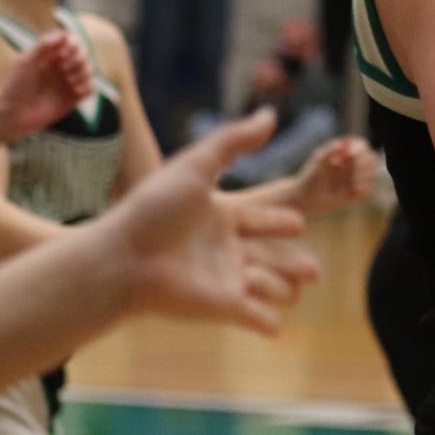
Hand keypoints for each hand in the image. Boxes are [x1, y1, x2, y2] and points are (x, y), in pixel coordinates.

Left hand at [0, 30, 93, 137]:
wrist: (12, 115)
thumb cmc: (14, 87)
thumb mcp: (25, 62)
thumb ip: (43, 46)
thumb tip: (65, 34)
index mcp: (49, 56)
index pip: (70, 41)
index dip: (73, 43)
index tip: (65, 51)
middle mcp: (60, 67)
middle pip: (82, 54)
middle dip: (79, 58)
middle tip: (65, 67)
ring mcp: (66, 82)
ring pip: (88, 69)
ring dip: (83, 72)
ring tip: (70, 81)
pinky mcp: (72, 98)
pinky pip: (90, 88)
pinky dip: (88, 86)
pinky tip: (77, 91)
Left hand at [107, 110, 320, 333]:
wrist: (122, 257)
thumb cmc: (154, 209)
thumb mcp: (196, 165)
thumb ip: (234, 140)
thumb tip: (271, 114)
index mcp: (225, 217)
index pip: (267, 220)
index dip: (285, 222)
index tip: (295, 223)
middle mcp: (230, 250)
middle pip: (279, 257)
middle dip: (299, 262)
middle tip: (311, 268)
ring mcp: (229, 280)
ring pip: (278, 289)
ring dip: (281, 286)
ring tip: (261, 279)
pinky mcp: (224, 308)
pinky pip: (262, 320)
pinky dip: (270, 320)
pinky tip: (266, 314)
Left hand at [282, 136, 376, 213]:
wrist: (302, 197)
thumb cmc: (309, 175)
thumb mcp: (318, 160)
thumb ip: (332, 149)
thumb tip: (347, 141)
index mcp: (344, 153)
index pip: (362, 146)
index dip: (360, 149)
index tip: (351, 154)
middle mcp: (351, 165)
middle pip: (370, 159)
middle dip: (364, 164)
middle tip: (353, 171)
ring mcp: (353, 179)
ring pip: (370, 174)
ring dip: (364, 177)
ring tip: (353, 183)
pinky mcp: (353, 194)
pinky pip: (366, 191)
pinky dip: (363, 189)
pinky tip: (354, 190)